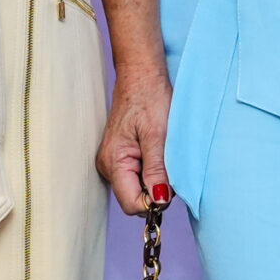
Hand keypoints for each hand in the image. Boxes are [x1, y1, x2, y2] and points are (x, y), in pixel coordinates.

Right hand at [97, 64, 173, 216]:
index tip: (170, 183)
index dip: (154, 202)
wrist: (141, 75)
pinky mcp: (122, 157)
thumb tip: (159, 201)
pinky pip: (139, 176)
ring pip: (139, 188)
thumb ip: (157, 170)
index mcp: (114, 162)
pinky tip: (158, 151)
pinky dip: (153, 170)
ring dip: (156, 178)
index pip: (132, 204)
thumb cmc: (149, 97)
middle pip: (135, 199)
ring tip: (163, 152)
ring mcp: (114, 162)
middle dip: (156, 190)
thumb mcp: (158, 135)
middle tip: (168, 162)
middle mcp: (109, 166)